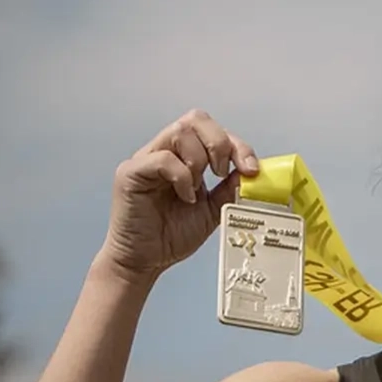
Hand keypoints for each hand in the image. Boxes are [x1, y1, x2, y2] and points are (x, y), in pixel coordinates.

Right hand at [97, 109, 258, 284]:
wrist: (145, 262)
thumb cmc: (171, 234)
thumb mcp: (213, 209)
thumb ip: (230, 188)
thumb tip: (252, 171)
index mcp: (183, 156)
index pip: (213, 130)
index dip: (237, 144)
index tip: (251, 168)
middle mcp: (163, 151)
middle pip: (196, 119)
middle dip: (219, 143)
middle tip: (222, 173)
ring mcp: (145, 159)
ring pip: (180, 132)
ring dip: (199, 160)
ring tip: (197, 189)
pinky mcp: (130, 173)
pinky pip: (162, 159)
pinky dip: (181, 176)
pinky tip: (185, 197)